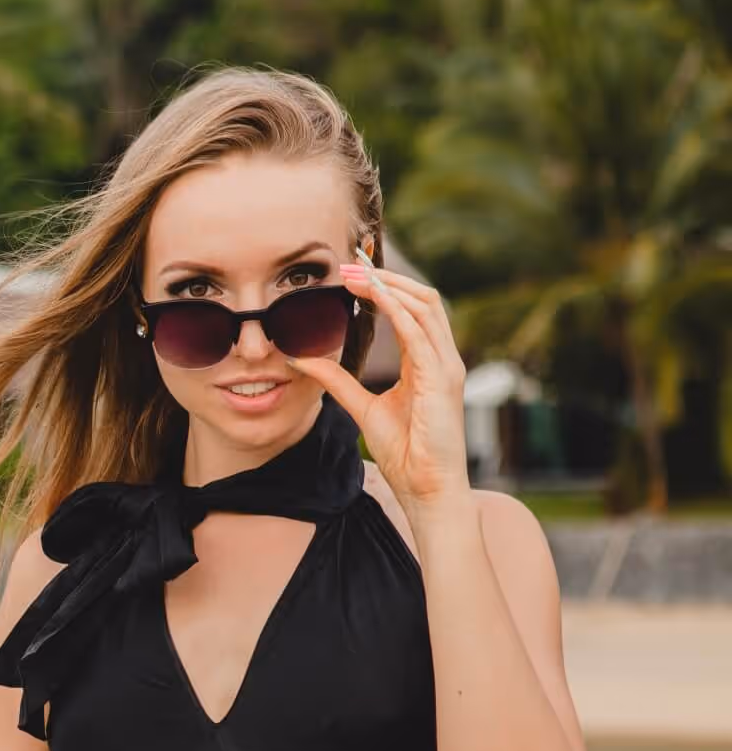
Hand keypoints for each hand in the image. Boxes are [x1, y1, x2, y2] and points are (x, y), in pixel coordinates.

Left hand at [284, 252, 472, 512]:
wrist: (426, 486)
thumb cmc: (405, 452)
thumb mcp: (362, 408)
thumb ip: (337, 381)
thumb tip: (303, 359)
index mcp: (427, 363)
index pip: (411, 311)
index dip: (383, 288)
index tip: (351, 273)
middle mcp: (442, 358)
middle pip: (421, 299)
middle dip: (386, 277)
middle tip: (349, 264)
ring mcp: (446, 366)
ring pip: (424, 306)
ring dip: (388, 286)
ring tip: (355, 274)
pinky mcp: (442, 378)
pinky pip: (419, 331)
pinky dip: (396, 308)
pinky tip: (372, 295)